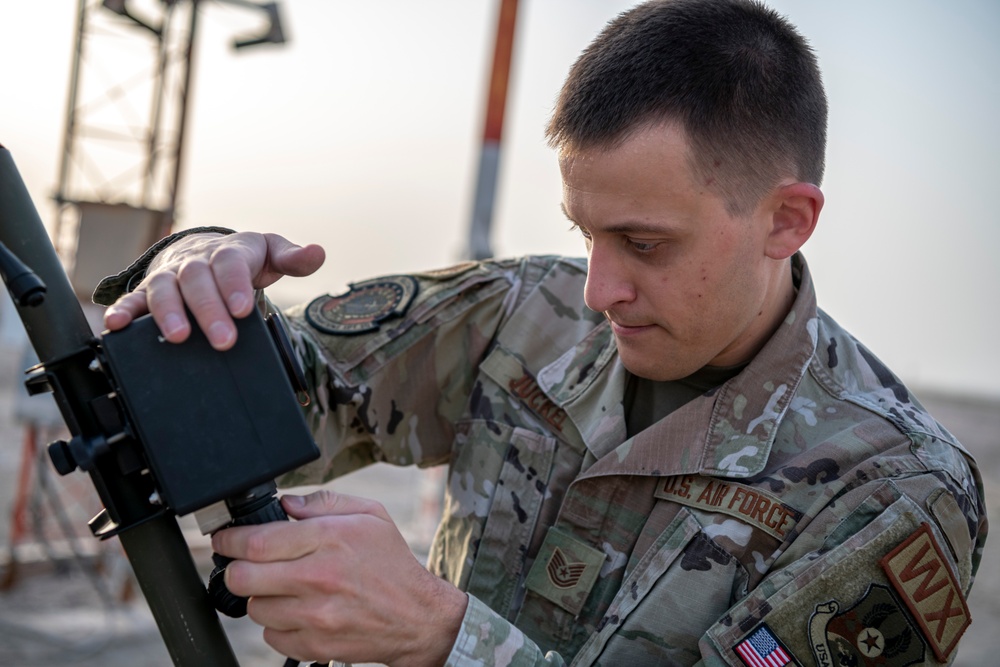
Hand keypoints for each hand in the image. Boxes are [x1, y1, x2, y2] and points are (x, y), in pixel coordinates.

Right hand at [103, 232, 324, 349]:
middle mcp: (197, 261)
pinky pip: (134, 298)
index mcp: (229, 251)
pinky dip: (123, 311)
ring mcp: (172, 275)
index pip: (231, 264)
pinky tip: (117, 326)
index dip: (234, 285)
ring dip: (168, 312)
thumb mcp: (272, 253)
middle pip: (198, 281)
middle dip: (209, 310)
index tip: (243, 309)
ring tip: (178, 337)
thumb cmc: (245, 257)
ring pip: (164, 289)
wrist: (207, 251)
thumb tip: (318, 253)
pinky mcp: (151, 291)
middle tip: (222, 339)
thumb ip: (293, 258)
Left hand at [212, 491, 466, 665]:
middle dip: (237, 568)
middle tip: (246, 564)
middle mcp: (319, 578)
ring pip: (254, 607)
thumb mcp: (371, 515)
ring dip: (261, 596)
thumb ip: (324, 502)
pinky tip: (298, 610)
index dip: (230, 539)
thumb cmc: (392, 563)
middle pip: (243, 577)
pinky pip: (270, 635)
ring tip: (284, 588)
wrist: (417, 617)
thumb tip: (285, 503)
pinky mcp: (314, 645)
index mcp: (330, 539)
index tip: (224, 539)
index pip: (257, 541)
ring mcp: (315, 615)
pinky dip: (277, 623)